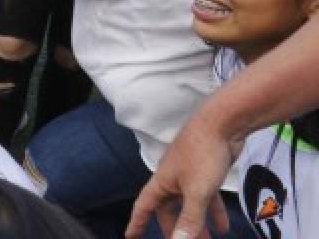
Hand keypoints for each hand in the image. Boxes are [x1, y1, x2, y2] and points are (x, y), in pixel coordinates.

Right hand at [125, 116, 237, 238]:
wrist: (221, 124)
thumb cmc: (202, 153)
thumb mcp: (197, 191)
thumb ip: (189, 218)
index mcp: (162, 182)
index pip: (144, 206)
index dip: (137, 222)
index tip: (130, 236)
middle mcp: (172, 179)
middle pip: (168, 210)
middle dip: (174, 229)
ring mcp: (189, 175)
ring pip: (189, 205)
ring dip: (196, 224)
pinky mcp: (206, 172)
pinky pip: (207, 198)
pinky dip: (213, 212)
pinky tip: (222, 226)